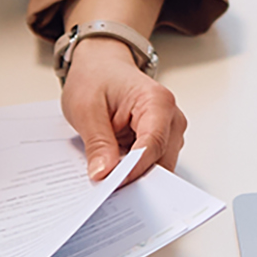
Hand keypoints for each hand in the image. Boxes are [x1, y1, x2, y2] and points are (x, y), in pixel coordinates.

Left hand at [60, 32, 186, 183]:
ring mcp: (169, 131)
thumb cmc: (96, 78)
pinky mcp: (161, 141)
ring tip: (107, 180)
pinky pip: (152, 164)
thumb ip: (98, 143)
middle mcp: (171, 117)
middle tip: (106, 190)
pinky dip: (134, 172)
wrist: (101, 66)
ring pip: (158, 167)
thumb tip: (104, 174)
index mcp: (157, 101)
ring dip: (134, 176)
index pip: (152, 144)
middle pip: (160, 160)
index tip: (112, 186)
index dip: (133, 169)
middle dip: (135, 178)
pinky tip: (114, 173)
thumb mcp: (86, 108)